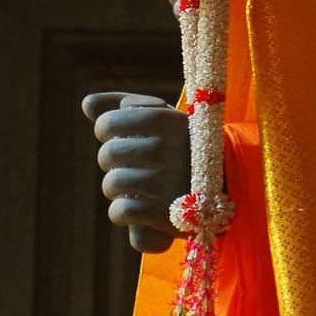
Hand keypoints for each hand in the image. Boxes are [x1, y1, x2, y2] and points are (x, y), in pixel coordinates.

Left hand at [82, 91, 189, 254]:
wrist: (229, 183)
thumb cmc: (185, 144)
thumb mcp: (164, 117)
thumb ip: (125, 105)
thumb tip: (87, 103)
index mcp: (166, 120)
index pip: (108, 123)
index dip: (107, 131)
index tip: (120, 135)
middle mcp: (166, 148)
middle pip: (107, 155)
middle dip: (114, 161)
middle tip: (133, 163)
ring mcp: (165, 181)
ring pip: (111, 184)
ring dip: (118, 188)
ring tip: (136, 186)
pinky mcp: (163, 213)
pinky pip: (119, 211)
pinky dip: (123, 212)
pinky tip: (138, 207)